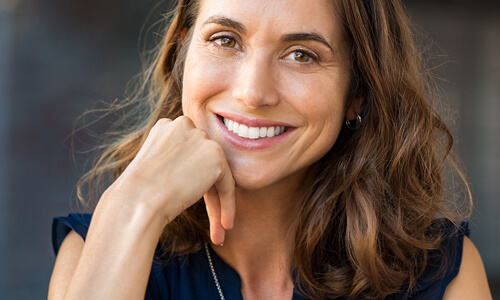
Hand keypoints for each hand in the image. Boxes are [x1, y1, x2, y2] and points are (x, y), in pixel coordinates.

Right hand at [106, 116, 234, 244]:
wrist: (137, 200)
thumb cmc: (138, 192)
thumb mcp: (154, 167)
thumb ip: (175, 162)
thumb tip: (193, 173)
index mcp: (167, 126)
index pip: (189, 154)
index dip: (191, 180)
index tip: (189, 201)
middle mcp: (185, 125)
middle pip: (203, 163)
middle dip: (207, 192)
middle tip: (212, 221)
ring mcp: (201, 138)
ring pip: (217, 175)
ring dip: (218, 203)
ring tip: (219, 228)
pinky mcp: (216, 155)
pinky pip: (227, 185)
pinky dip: (228, 205)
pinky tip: (226, 225)